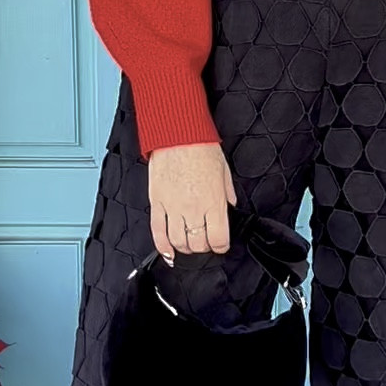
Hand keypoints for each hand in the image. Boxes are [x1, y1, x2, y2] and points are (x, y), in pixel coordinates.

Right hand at [148, 142, 237, 262]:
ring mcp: (173, 207)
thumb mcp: (225, 172)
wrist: (178, 134)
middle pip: (198, 244)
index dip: (221, 246)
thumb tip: (229, 208)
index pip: (218, 239)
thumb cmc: (201, 148)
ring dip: (185, 248)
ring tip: (188, 243)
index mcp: (214, 202)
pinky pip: (157, 232)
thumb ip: (227, 195)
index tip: (220, 244)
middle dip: (204, 247)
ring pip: (178, 242)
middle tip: (205, 242)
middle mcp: (193, 208)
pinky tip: (168, 251)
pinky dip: (163, 247)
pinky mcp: (157, 202)